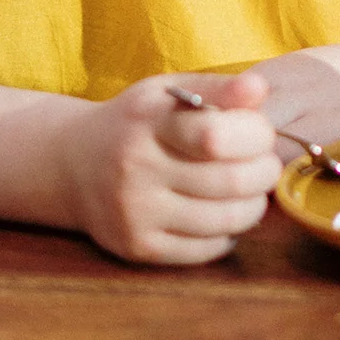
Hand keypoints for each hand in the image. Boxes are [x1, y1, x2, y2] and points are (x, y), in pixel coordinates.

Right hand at [57, 71, 280, 264]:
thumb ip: (216, 89)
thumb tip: (260, 90)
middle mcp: (137, 165)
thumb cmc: (136, 122)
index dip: (255, 134)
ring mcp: (136, 210)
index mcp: (148, 118)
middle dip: (264, 172)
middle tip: (266, 164)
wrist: (72, 164)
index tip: (262, 132)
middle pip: (230, 181)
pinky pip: (207, 249)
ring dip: (254, 205)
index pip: (214, 134)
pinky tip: (224, 215)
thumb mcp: (166, 92)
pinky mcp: (138, 246)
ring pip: (225, 219)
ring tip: (251, 190)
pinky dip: (229, 233)